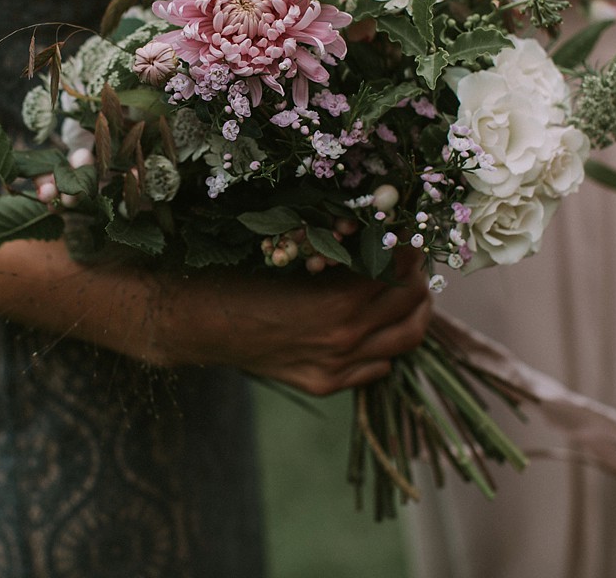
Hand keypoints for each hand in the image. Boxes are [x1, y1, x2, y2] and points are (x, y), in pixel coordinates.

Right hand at [154, 254, 432, 396]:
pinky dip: (386, 345)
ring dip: (413, 311)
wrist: (196, 323)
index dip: (410, 247)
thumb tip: (377, 232)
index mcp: (339, 302)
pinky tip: (374, 326)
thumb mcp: (291, 254)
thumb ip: (340, 251)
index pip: (400, 271)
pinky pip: (378, 368)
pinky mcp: (325, 384)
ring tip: (407, 289)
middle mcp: (345, 340)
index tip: (410, 231)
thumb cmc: (236, 276)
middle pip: (412, 305)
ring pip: (405, 340)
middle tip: (411, 257)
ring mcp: (337, 367)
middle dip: (419, 276)